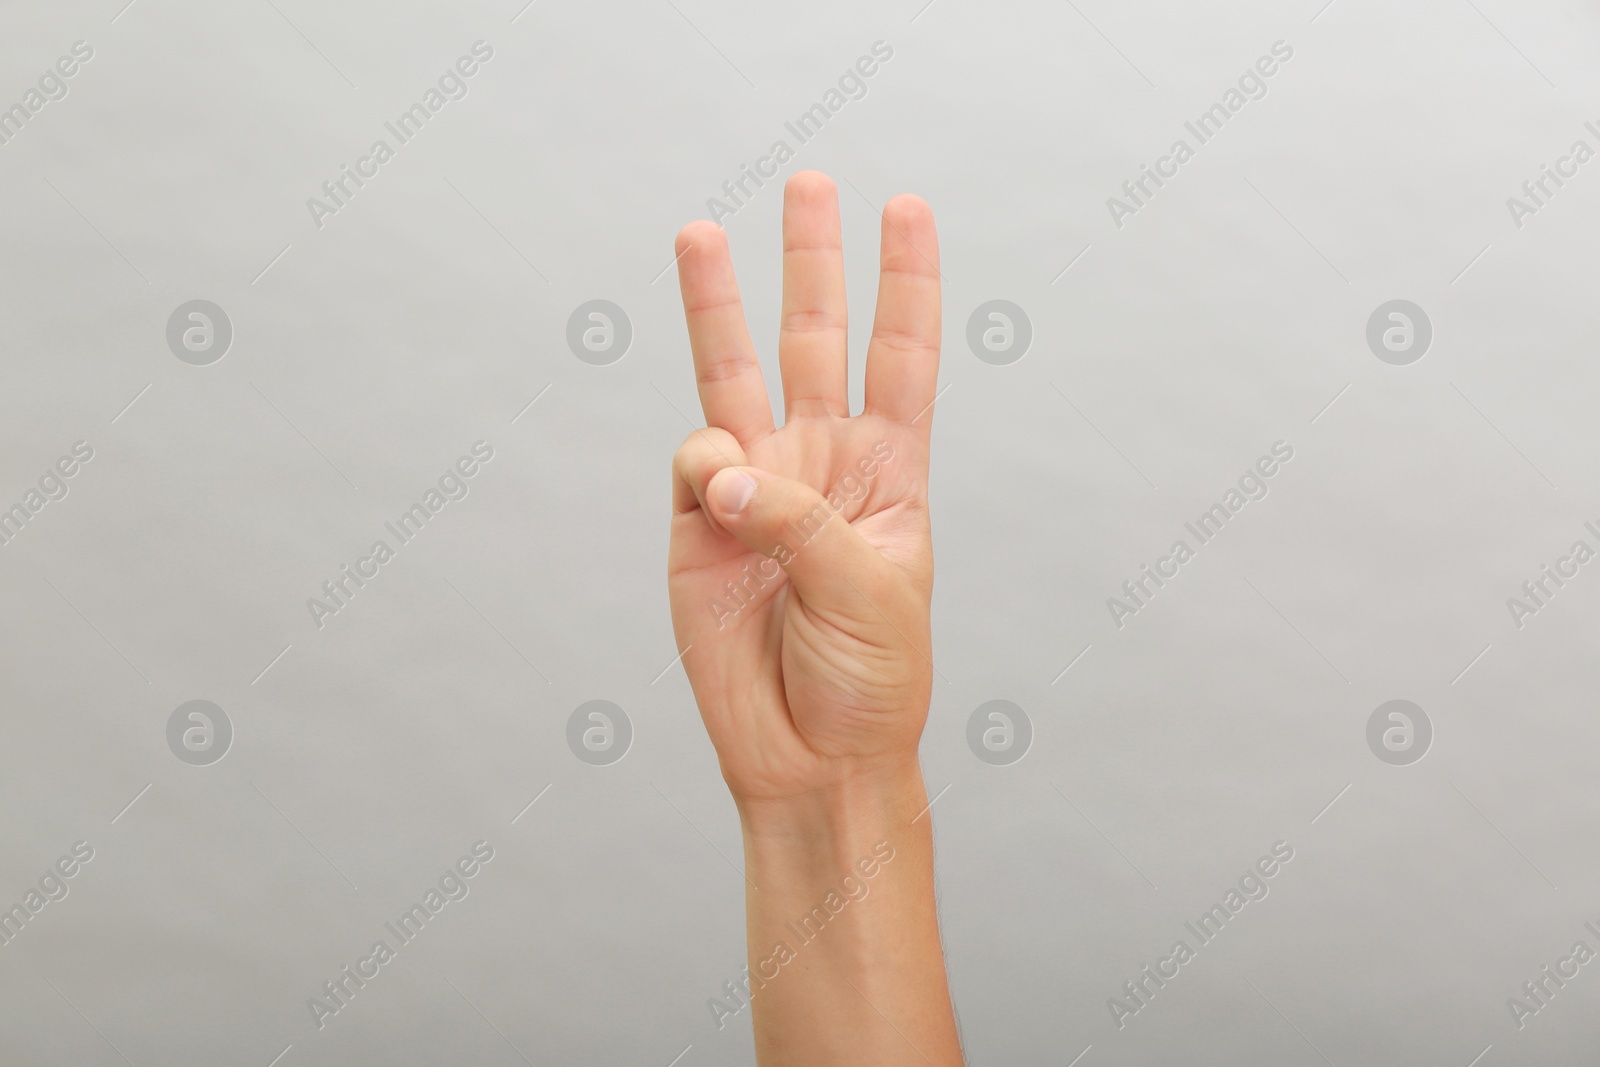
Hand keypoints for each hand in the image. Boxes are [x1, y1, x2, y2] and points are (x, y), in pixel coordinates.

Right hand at [667, 171, 940, 807]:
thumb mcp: (868, 592)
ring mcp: (756, 490)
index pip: (902, 357)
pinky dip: (701, 466)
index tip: (908, 208)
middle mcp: (821, 464)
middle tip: (812, 183)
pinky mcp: (697, 526)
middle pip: (816, 340)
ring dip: (717, 305)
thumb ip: (797, 518)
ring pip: (733, 375)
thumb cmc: (870, 682)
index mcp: (889, 473)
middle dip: (814, 263)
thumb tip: (720, 466)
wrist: (809, 760)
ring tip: (700, 232)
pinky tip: (717, 498)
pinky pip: (691, 462)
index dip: (906, 283)